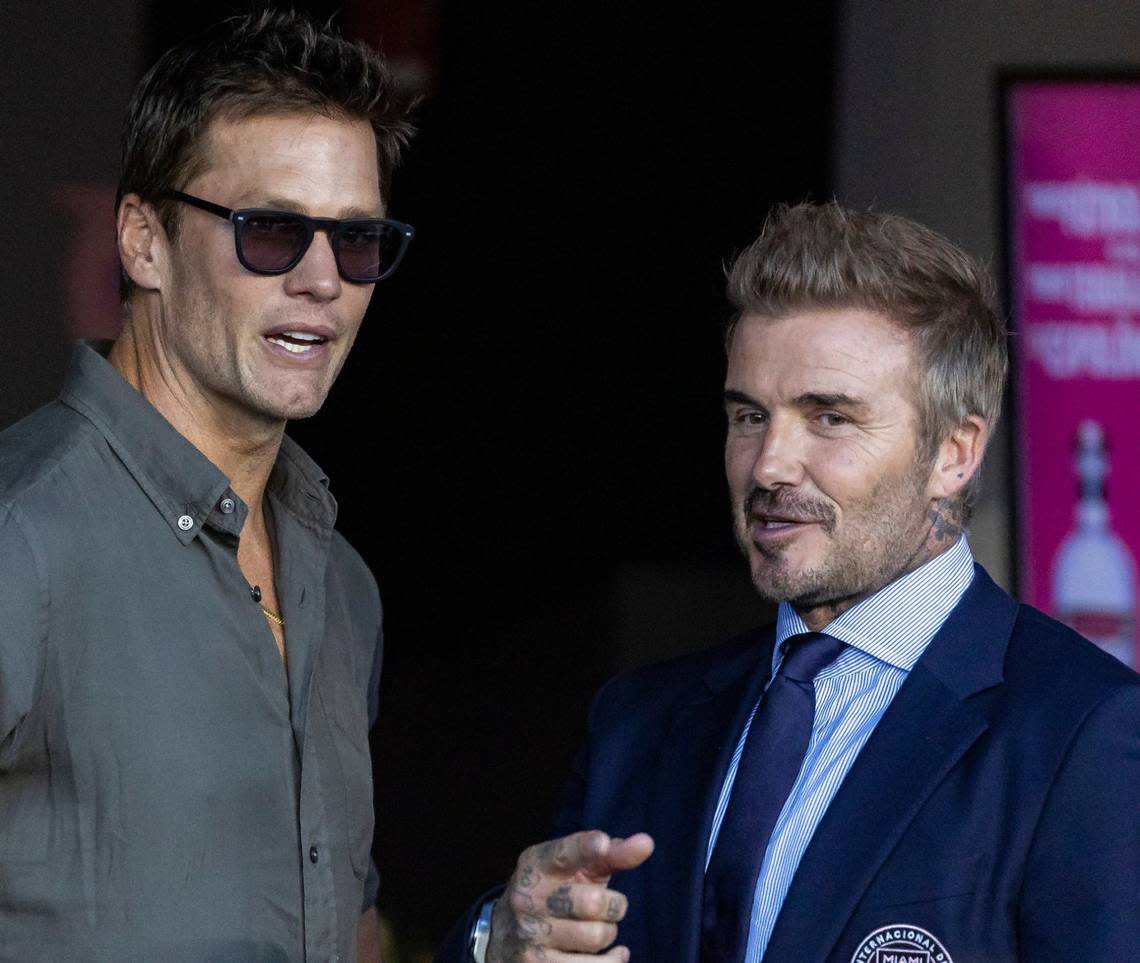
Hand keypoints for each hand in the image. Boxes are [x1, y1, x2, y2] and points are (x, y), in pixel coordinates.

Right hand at [487, 830, 653, 961]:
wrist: (504, 937)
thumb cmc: (556, 893)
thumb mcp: (575, 869)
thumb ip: (611, 854)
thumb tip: (647, 843)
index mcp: (537, 864)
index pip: (565, 853)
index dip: (586, 848)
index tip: (602, 844)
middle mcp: (528, 898)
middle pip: (594, 901)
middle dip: (614, 905)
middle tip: (608, 906)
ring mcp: (531, 935)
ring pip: (597, 936)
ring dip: (608, 934)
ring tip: (597, 929)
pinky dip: (614, 960)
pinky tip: (613, 954)